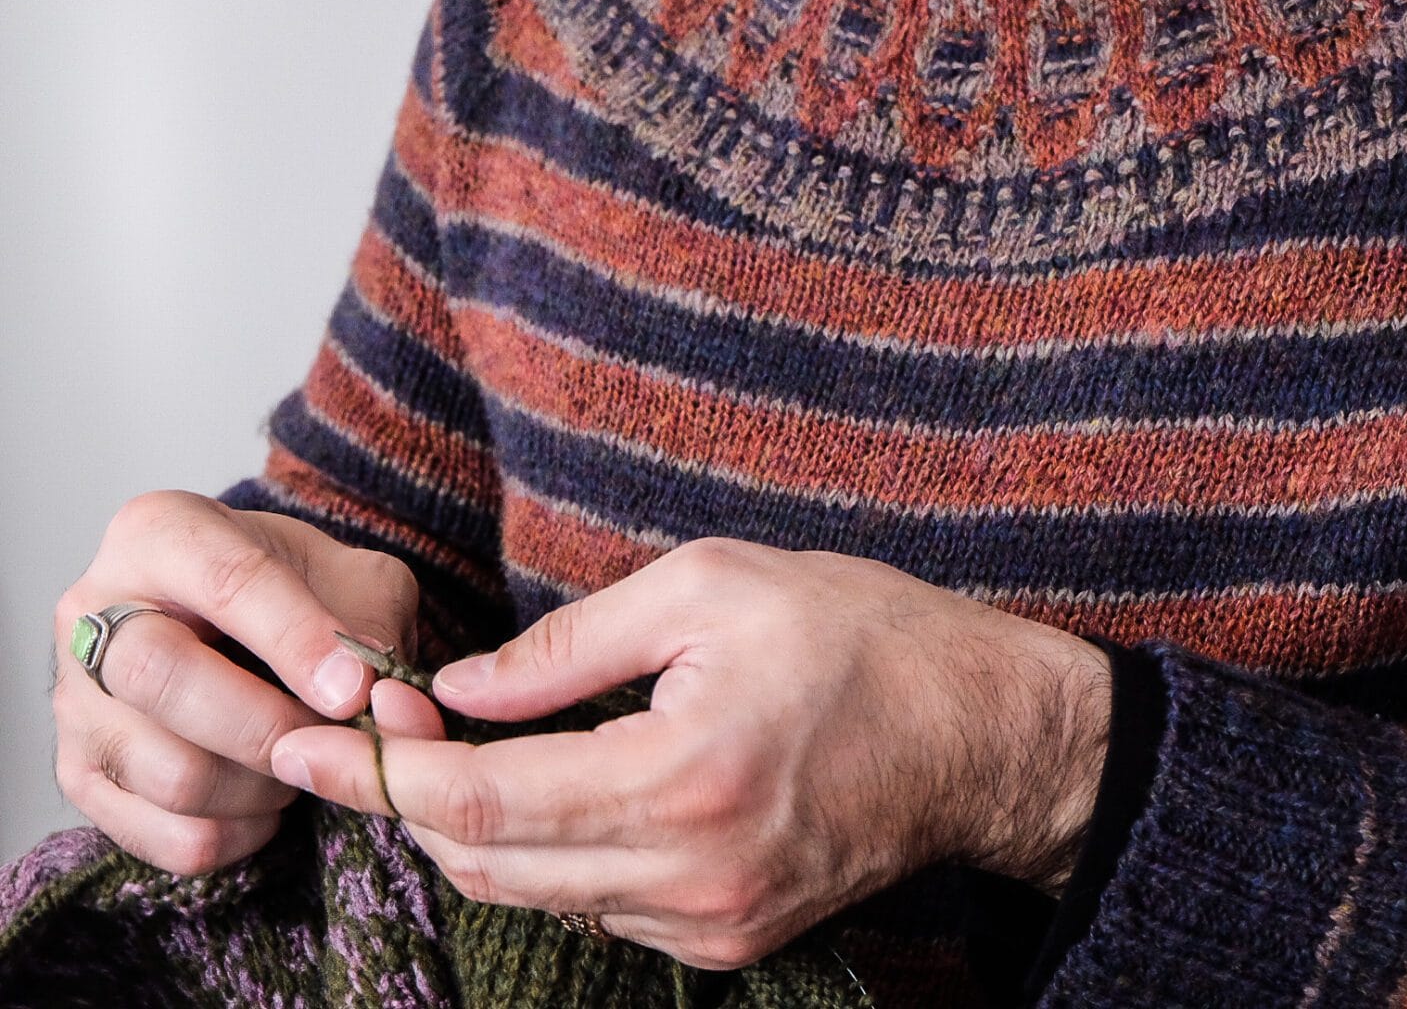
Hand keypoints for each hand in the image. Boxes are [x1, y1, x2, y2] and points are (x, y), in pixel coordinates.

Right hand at [51, 489, 414, 874]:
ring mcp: (74, 699)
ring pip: (166, 771)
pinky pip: (160, 834)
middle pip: (161, 679)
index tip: (353, 691)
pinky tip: (269, 805)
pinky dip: (234, 834)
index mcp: (161, 533)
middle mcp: (94, 610)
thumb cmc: (302, 592)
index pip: (228, 581)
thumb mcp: (355, 577)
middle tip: (332, 737)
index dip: (297, 640)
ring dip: (260, 788)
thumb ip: (370, 622)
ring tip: (305, 763)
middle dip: (267, 725)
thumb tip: (372, 693)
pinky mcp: (81, 774)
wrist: (251, 627)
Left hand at [271, 537, 1110, 969]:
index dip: (380, 777)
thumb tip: (460, 689)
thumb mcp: (709, 590)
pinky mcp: (731, 937)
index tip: (308, 745)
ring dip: (479, 829)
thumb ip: (569, 645)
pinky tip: (556, 788)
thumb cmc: (857, 636)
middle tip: (375, 734)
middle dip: (412, 807)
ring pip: (539, 895)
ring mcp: (715, 921)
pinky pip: (601, 906)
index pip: (486, 805)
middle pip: (492, 867)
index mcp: (686, 777)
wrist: (977, 732)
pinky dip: (552, 854)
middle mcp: (694, 874)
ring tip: (460, 750)